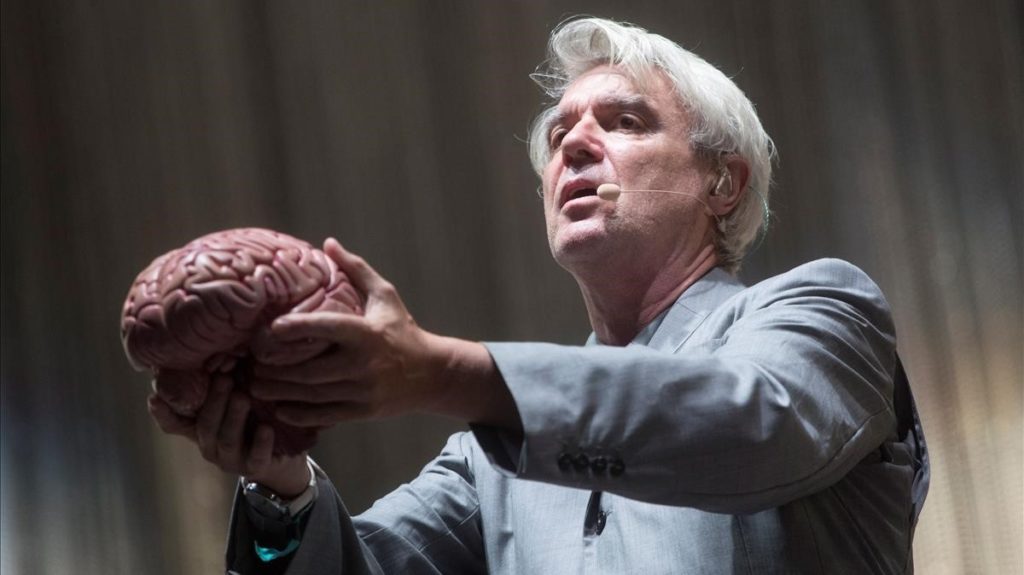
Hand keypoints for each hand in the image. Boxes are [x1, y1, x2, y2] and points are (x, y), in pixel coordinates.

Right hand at [148, 374, 309, 496]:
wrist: (284, 453)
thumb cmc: (256, 415)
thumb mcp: (240, 395)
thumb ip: (226, 380)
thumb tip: (222, 348)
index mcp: (201, 427)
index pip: (174, 423)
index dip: (163, 413)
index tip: (154, 397)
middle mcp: (210, 445)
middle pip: (205, 425)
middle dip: (214, 401)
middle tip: (224, 380)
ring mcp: (231, 459)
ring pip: (226, 440)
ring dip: (234, 417)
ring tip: (243, 398)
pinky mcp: (255, 468)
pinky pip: (255, 458)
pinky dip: (261, 443)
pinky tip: (267, 429)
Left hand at [249, 238, 450, 425]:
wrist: (431, 374)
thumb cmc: (402, 329)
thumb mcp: (385, 296)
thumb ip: (357, 270)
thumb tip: (328, 243)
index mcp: (366, 333)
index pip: (327, 328)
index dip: (298, 327)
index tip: (272, 328)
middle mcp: (364, 364)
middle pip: (310, 370)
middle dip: (276, 370)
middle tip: (250, 364)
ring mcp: (363, 390)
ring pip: (313, 395)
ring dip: (280, 392)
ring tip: (255, 386)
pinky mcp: (363, 411)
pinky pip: (325, 415)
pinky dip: (299, 414)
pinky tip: (278, 409)